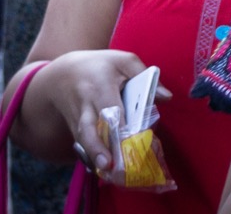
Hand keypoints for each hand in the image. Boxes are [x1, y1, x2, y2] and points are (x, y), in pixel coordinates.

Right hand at [34, 51, 168, 178]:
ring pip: (83, 139)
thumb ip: (146, 76)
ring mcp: (77, 118)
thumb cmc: (101, 66)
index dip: (118, 122)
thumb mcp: (123, 61)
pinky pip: (81, 144)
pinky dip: (91, 156)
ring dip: (94, 155)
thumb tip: (166, 97)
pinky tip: (102, 168)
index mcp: (100, 85)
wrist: (64, 74)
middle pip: (88, 127)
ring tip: (106, 169)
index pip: (109, 106)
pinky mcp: (74, 128)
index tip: (130, 137)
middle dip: (98, 146)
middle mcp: (85, 104)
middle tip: (109, 164)